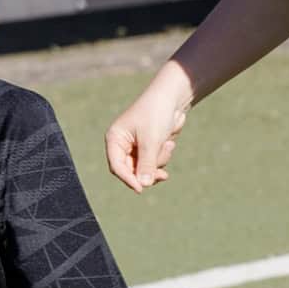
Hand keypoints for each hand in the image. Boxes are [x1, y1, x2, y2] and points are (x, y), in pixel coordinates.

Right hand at [105, 70, 191, 190]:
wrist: (173, 98)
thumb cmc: (156, 114)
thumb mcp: (151, 140)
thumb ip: (147, 164)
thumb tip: (143, 185)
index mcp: (115, 139)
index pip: (117, 166)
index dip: (128, 179)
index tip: (140, 189)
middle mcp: (123, 144)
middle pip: (132, 171)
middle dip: (148, 171)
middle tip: (162, 176)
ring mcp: (137, 146)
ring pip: (145, 168)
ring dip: (159, 161)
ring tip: (168, 145)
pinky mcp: (149, 147)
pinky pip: (155, 162)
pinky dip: (163, 156)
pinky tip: (170, 143)